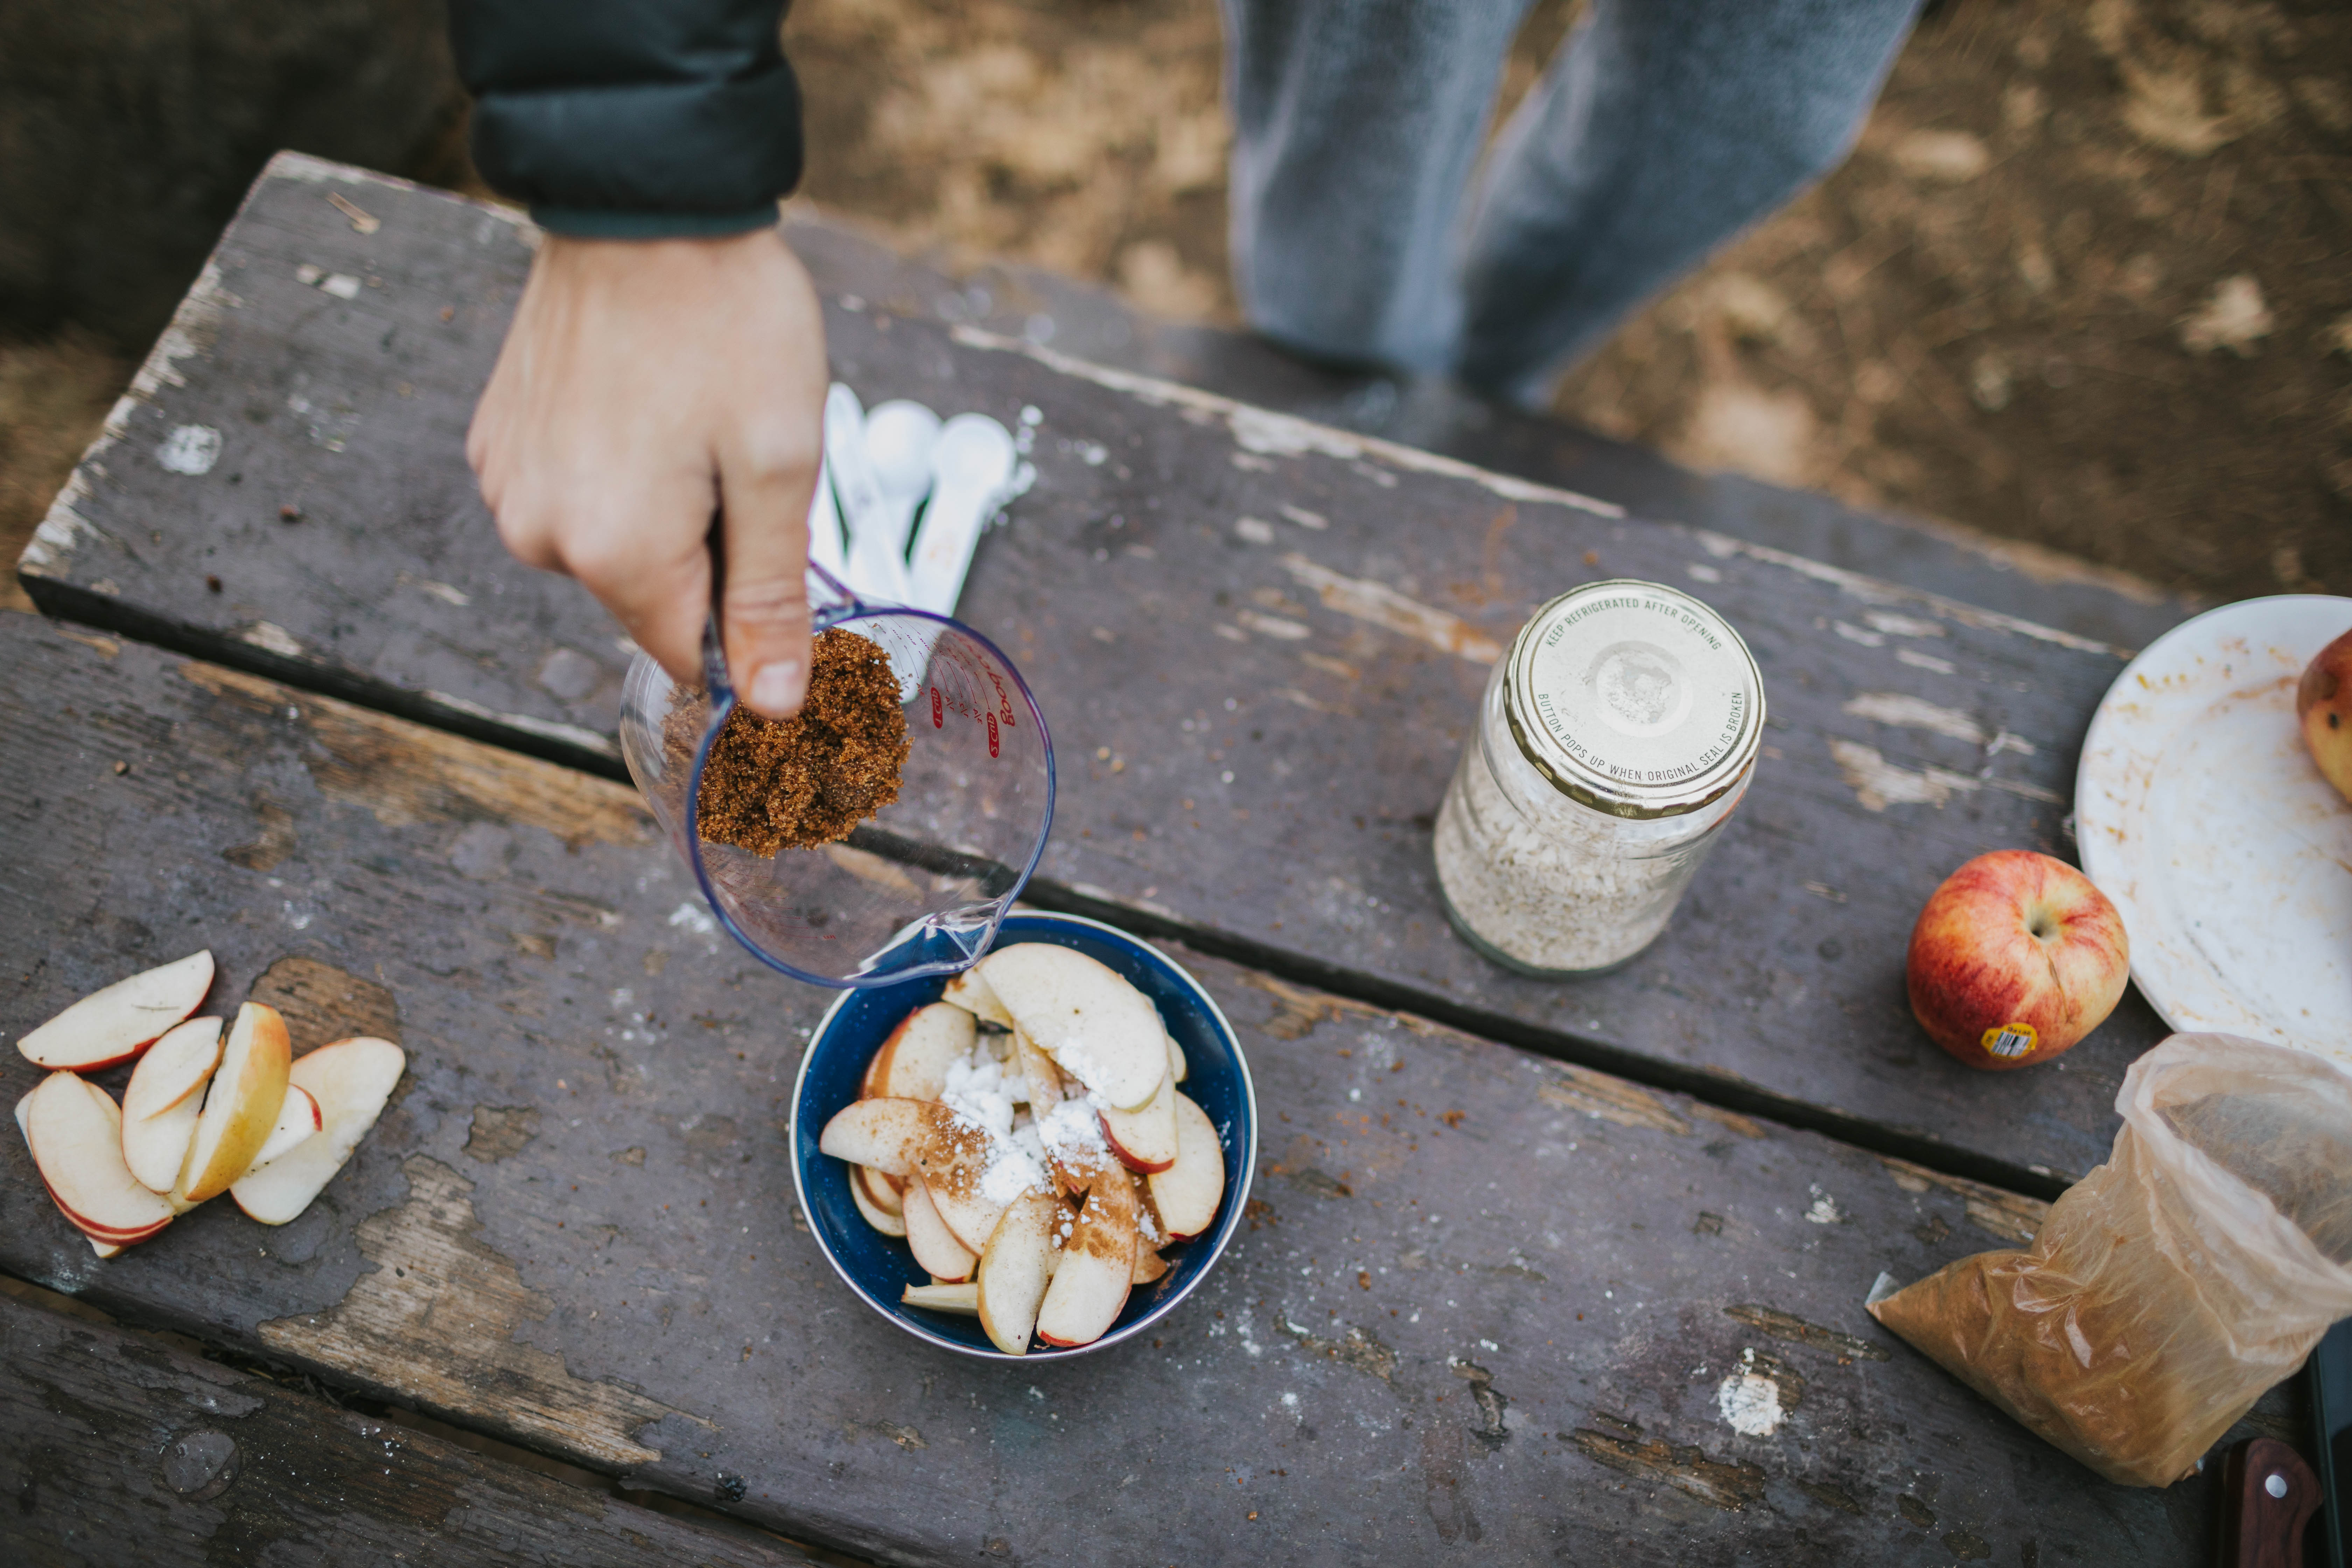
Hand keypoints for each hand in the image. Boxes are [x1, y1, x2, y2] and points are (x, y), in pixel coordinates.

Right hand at [468, 227, 827, 716]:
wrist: (645, 200)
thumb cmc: (725, 322)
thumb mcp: (777, 467)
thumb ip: (771, 597)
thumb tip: (772, 705)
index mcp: (614, 553)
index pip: (690, 657)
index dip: (748, 627)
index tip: (774, 553)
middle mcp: (542, 534)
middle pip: (653, 600)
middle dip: (709, 553)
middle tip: (735, 456)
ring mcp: (511, 484)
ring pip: (614, 547)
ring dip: (666, 509)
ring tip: (688, 418)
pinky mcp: (501, 440)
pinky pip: (577, 495)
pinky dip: (620, 469)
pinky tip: (644, 401)